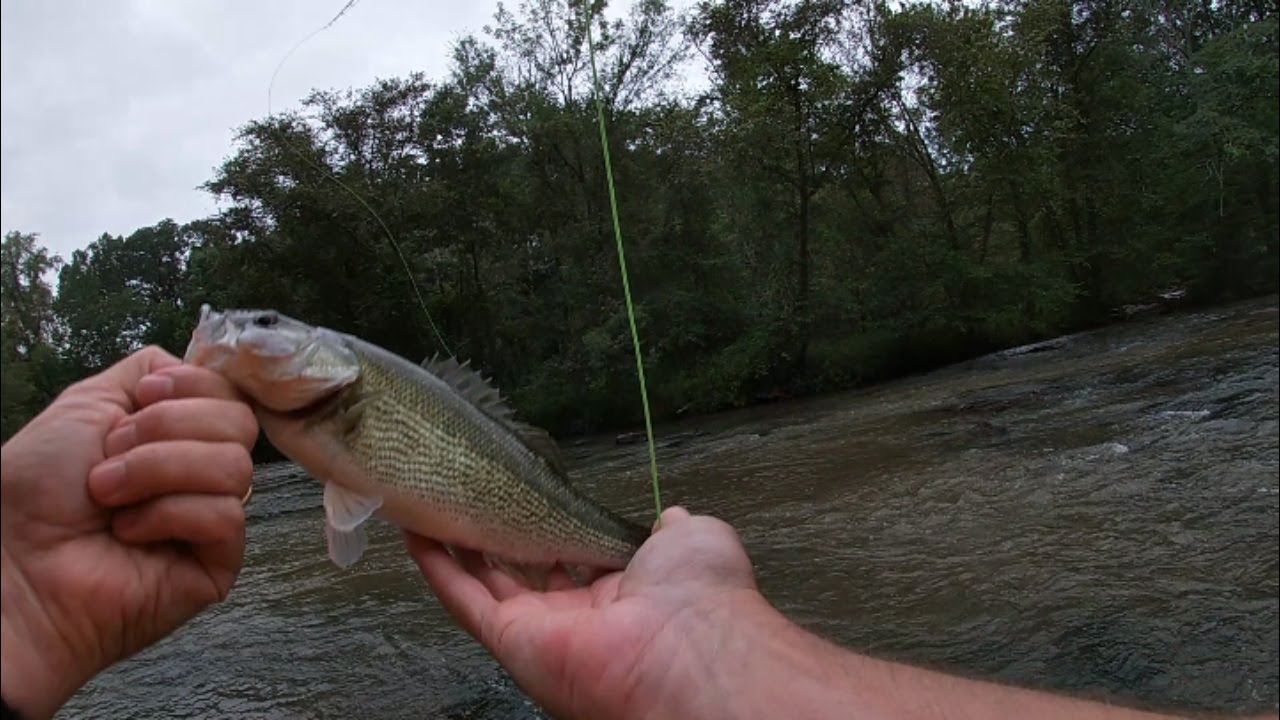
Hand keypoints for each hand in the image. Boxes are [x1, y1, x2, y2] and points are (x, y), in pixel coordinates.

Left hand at [1, 346, 258, 719]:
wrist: (14, 559)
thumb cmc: (36, 491)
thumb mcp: (89, 402)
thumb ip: (148, 371)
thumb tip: (191, 365)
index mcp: (179, 435)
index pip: (231, 393)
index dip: (193, 386)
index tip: (141, 401)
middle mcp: (201, 473)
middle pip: (239, 422)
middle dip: (166, 430)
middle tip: (110, 457)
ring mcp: (213, 519)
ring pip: (235, 467)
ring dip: (157, 471)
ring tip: (108, 497)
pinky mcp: (219, 563)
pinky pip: (225, 516)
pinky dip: (167, 515)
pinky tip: (128, 533)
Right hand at [406, 506, 768, 719]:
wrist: (686, 644)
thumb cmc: (698, 593)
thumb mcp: (692, 540)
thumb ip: (674, 527)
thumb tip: (670, 516)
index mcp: (622, 591)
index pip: (574, 557)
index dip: (547, 527)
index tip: (524, 496)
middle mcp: (578, 614)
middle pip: (521, 569)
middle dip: (494, 533)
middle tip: (466, 494)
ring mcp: (541, 629)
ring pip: (484, 582)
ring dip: (454, 546)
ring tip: (429, 504)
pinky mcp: (510, 641)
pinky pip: (464, 600)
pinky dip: (437, 567)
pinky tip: (416, 532)